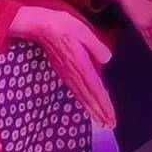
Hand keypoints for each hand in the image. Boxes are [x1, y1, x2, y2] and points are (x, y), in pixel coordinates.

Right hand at [9, 6, 115, 128]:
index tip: (111, 117)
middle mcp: (74, 74)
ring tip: (101, 122)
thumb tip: (108, 59)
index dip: (103, 104)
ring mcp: (67, 75)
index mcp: (81, 65)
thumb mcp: (83, 30)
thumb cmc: (62, 25)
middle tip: (110, 126)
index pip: (95, 89)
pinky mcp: (63, 72)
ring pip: (82, 97)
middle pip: (89, 98)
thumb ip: (96, 46)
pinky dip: (84, 102)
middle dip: (100, 112)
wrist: (40, 25)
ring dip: (92, 110)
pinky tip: (87, 106)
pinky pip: (76, 91)